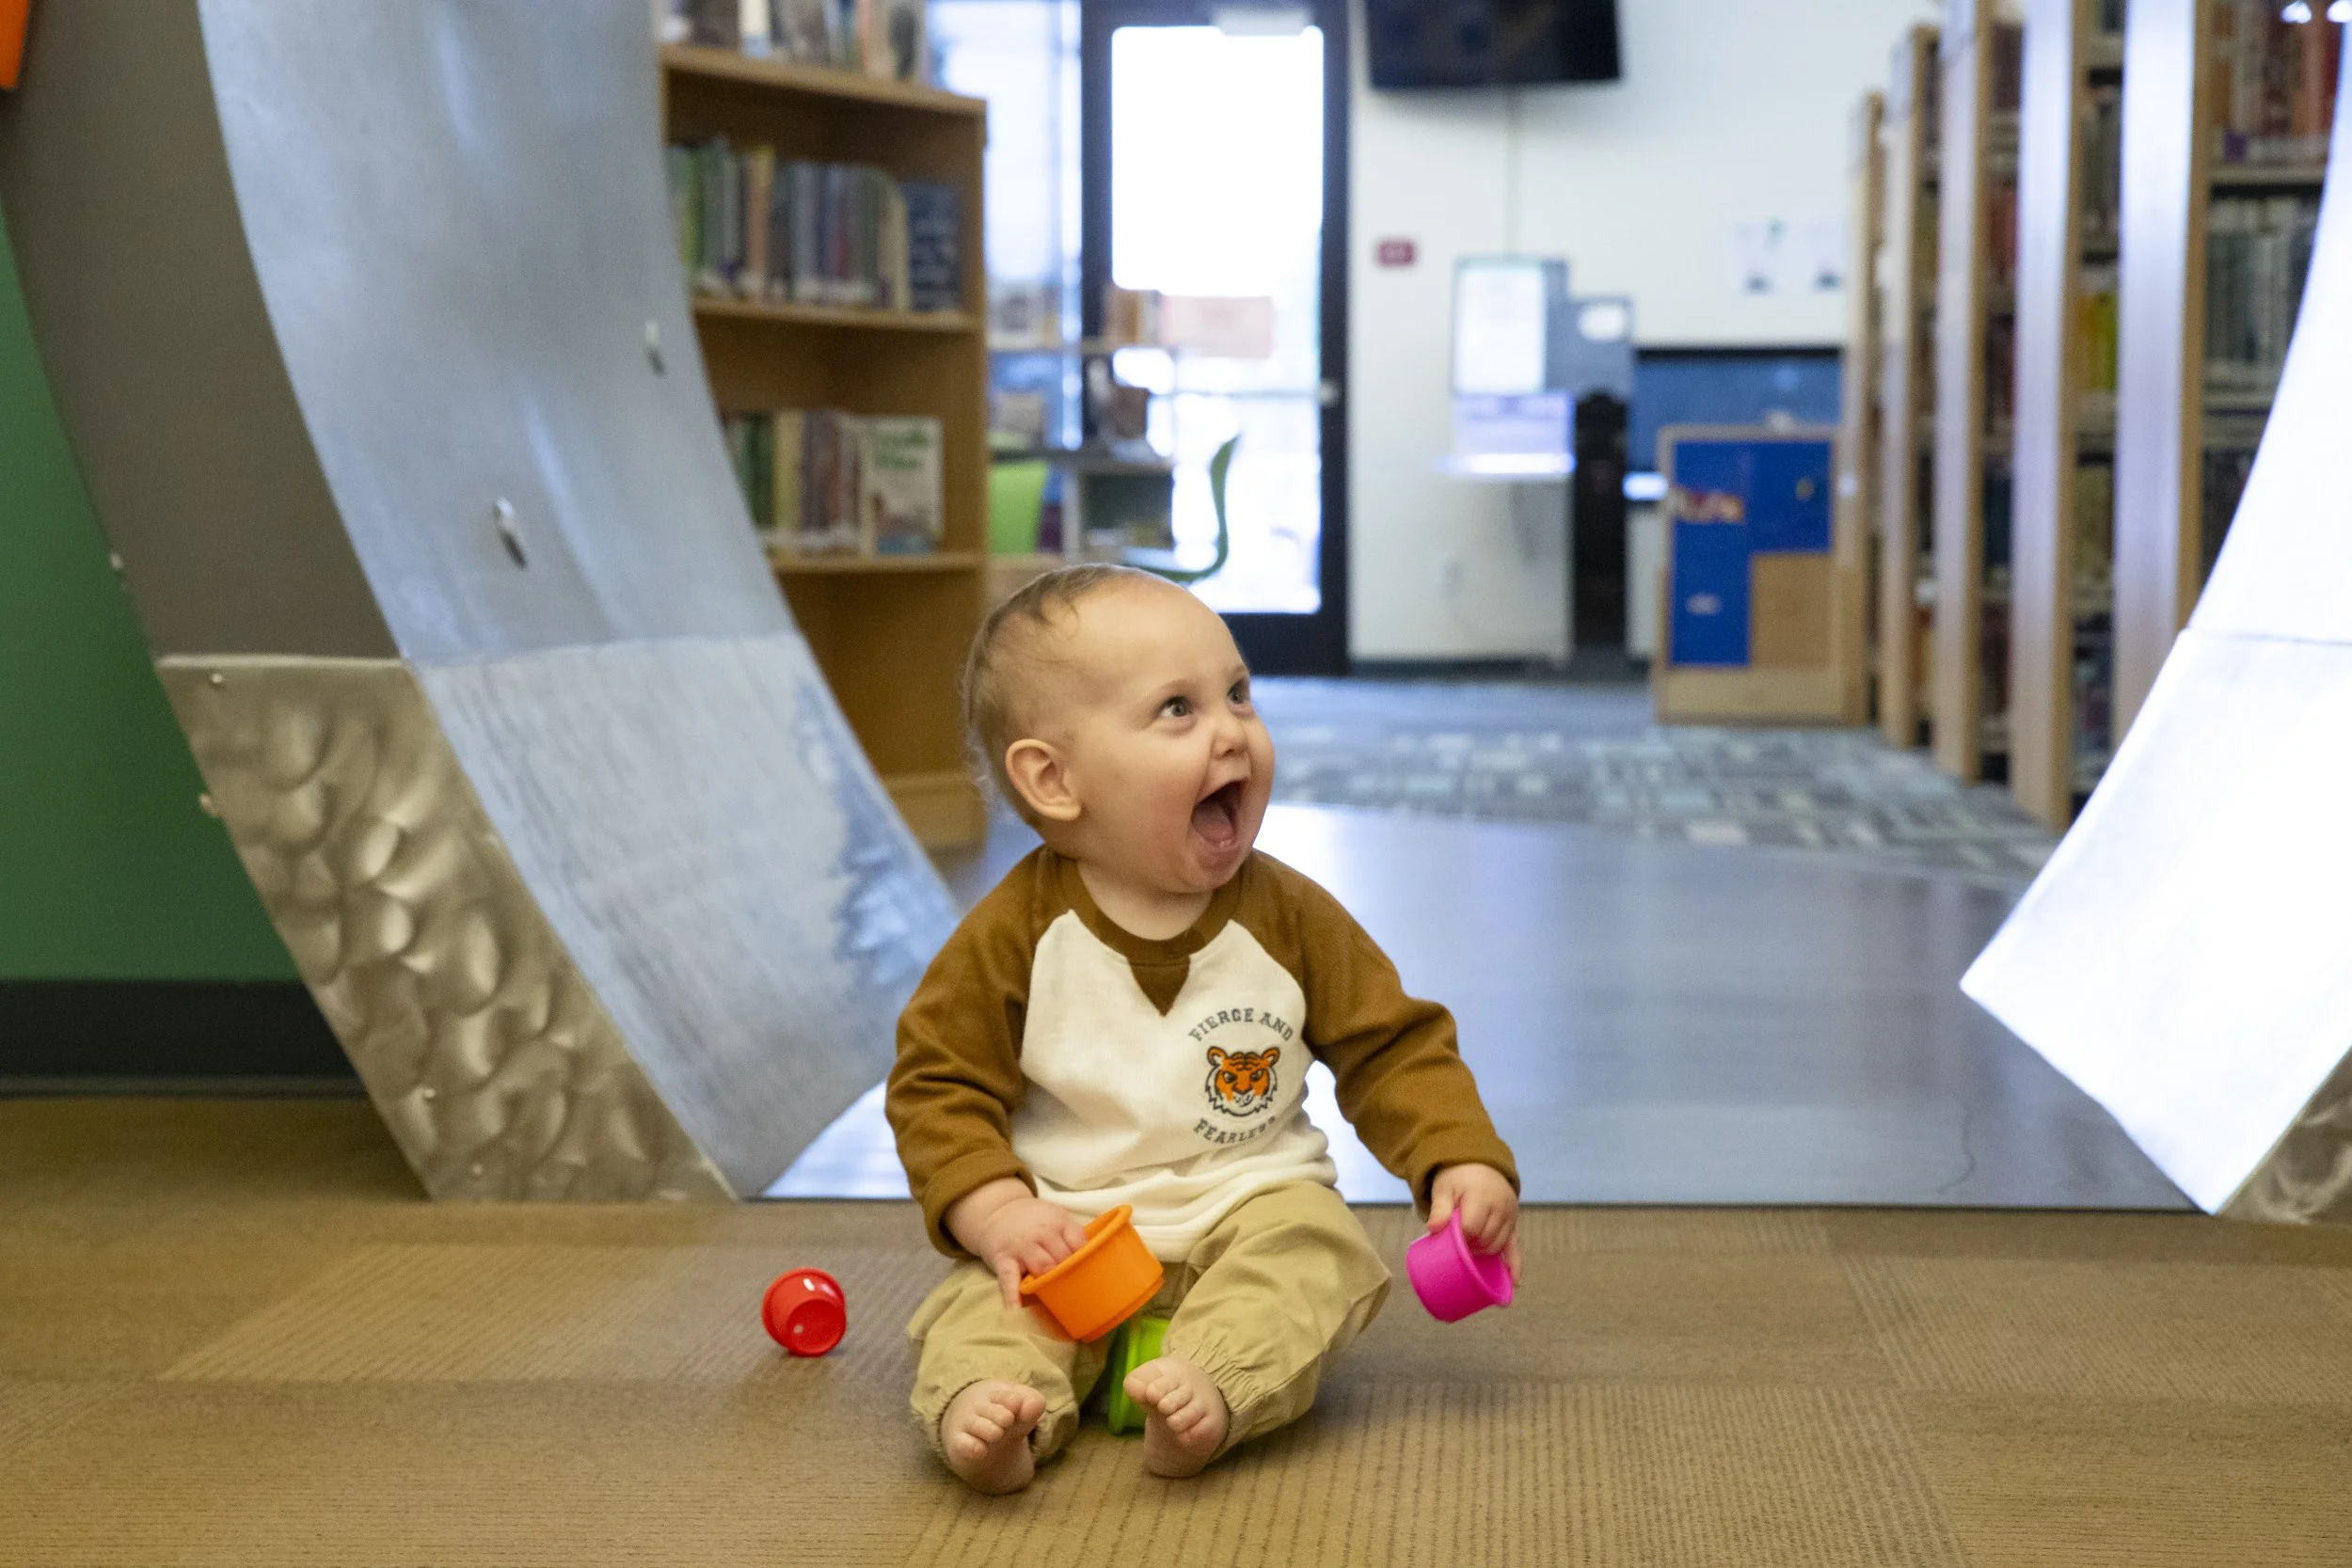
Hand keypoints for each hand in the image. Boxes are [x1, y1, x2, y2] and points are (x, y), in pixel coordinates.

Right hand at [946, 1178, 1092, 1308]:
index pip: (1078, 1241)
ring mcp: (1021, 1247)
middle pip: (1062, 1257)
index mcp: (1058, 1221)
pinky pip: (1008, 1279)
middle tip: (1076, 1287)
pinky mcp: (1002, 1260)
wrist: (996, 1211)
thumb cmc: (1034, 1220)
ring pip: (1042, 1267)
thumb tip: (1098, 1260)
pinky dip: (1012, 1296)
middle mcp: (1041, 1233)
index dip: (1085, 1258)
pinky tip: (1016, 1311)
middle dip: (1070, 1272)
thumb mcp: (1056, 1217)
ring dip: (1051, 1282)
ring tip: (1057, 1296)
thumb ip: (1073, 1236)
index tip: (1091, 1271)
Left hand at [1429, 1163, 1520, 1288]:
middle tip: (1456, 1246)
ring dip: (1484, 1253)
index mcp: (1481, 1196)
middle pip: (1485, 1239)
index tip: (1449, 1239)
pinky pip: (1516, 1247)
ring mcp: (1509, 1216)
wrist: (1479, 1166)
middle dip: (1470, 1248)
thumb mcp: (1444, 1188)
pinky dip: (1515, 1265)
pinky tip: (1515, 1282)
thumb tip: (1433, 1228)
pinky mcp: (1514, 1223)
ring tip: (1470, 1250)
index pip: (1470, 1227)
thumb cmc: (1458, 1180)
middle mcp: (1499, 1206)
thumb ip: (1440, 1207)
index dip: (1459, 1238)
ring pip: (1498, 1245)